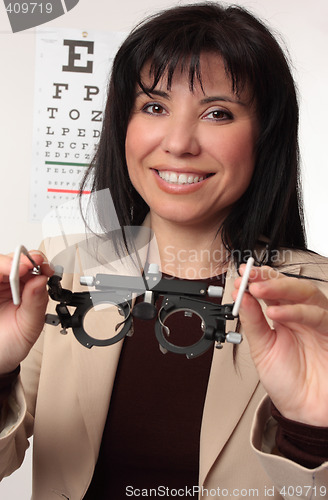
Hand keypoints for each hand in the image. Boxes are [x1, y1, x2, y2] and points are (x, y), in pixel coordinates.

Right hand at [0, 251, 53, 373]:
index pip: (31, 268)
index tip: (41, 265)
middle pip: (11, 261)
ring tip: (10, 269)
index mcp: (24, 290)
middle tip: (25, 266)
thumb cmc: (11, 344)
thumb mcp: (29, 326)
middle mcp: (7, 286)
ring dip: (4, 264)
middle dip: (20, 259)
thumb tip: (42, 281)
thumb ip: (36, 303)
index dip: (37, 262)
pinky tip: (0, 275)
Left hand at [233, 266, 327, 425]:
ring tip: (257, 291)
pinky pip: (319, 316)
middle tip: (249, 279)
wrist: (305, 413)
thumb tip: (242, 297)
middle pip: (291, 286)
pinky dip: (296, 311)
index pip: (274, 290)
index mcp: (286, 317)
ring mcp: (319, 324)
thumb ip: (253, 322)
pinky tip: (276, 312)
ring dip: (281, 288)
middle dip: (268, 279)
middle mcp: (304, 317)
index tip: (242, 275)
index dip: (259, 279)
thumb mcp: (262, 349)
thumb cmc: (288, 382)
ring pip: (307, 294)